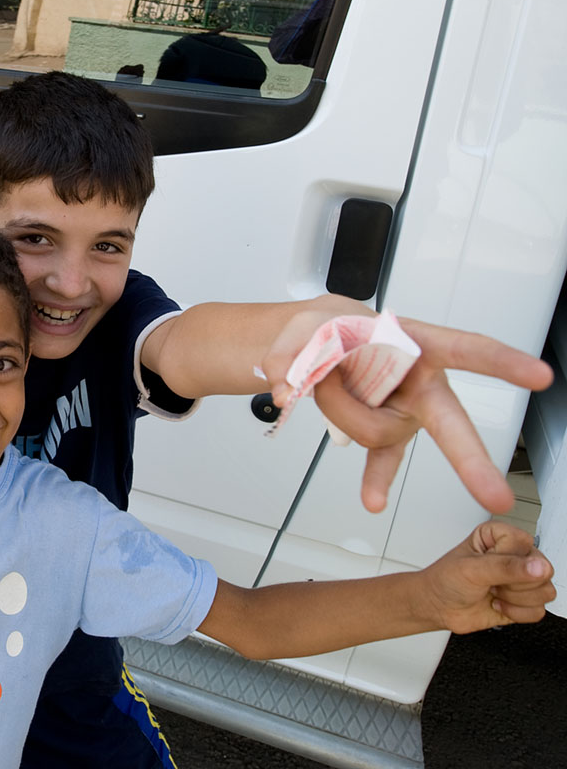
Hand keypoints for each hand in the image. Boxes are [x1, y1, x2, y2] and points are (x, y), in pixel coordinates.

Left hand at [261, 300, 552, 513]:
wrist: (319, 343)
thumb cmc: (333, 328)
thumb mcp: (309, 323)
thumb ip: (292, 350)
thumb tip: (285, 387)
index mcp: (417, 343)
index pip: (466, 349)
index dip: (503, 362)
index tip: (539, 376)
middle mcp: (420, 382)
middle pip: (451, 424)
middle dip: (471, 461)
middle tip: (498, 496)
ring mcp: (404, 412)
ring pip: (373, 430)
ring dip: (338, 408)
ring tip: (323, 381)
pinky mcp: (383, 433)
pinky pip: (382, 461)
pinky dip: (375, 480)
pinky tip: (372, 501)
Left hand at [422, 521, 554, 633]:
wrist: (437, 606)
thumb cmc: (446, 580)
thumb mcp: (472, 569)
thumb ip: (506, 567)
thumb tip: (539, 567)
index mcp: (501, 536)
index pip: (526, 545)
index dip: (509, 561)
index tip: (488, 565)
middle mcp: (515, 555)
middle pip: (543, 570)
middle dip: (513, 583)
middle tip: (490, 581)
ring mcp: (521, 579)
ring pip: (545, 591)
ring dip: (515, 599)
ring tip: (493, 592)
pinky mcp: (523, 601)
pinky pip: (539, 611)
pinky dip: (516, 612)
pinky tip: (498, 604)